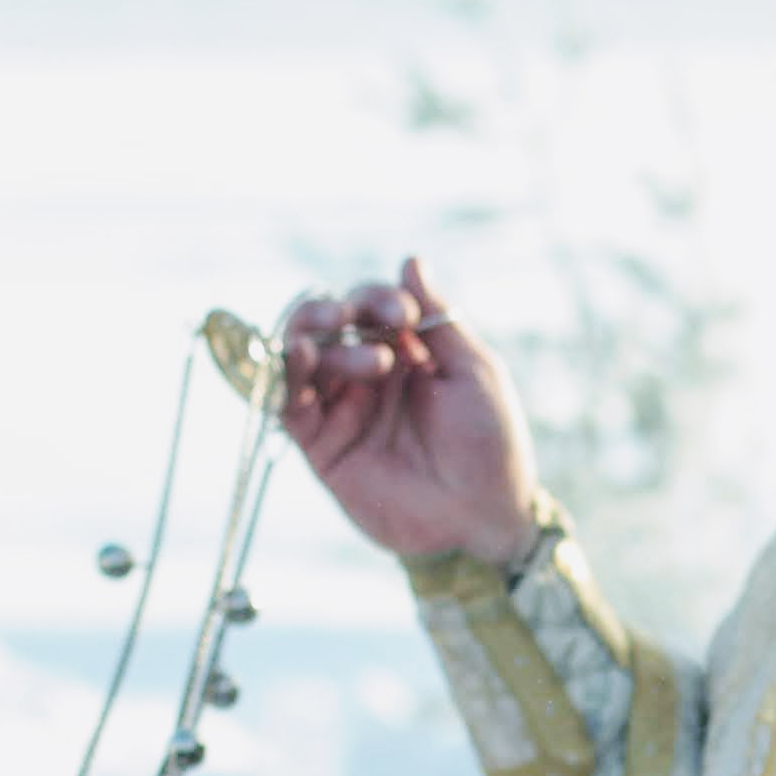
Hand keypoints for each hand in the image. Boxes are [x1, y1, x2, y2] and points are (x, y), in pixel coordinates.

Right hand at [279, 258, 545, 564]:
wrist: (484, 514)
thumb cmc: (490, 444)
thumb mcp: (474, 372)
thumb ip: (439, 319)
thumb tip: (410, 260)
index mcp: (402, 352)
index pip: (368, 306)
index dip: (376, 298)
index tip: (403, 313)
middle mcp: (364, 375)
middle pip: (324, 323)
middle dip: (334, 308)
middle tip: (354, 314)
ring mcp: (339, 408)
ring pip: (299, 355)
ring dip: (316, 336)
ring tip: (360, 349)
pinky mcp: (320, 446)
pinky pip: (286, 404)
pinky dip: (286, 375)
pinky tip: (305, 356)